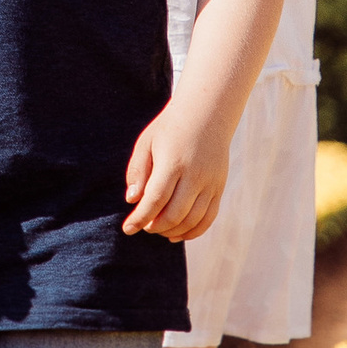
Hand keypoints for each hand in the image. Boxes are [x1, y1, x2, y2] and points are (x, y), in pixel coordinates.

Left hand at [122, 111, 227, 240]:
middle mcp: (195, 175)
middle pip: (174, 215)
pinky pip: (208, 218)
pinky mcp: (219, 188)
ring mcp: (211, 183)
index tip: (128, 229)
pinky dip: (192, 231)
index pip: (155, 200)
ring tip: (157, 228)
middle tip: (143, 225)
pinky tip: (176, 234)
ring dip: (172, 231)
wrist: (207, 113)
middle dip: (154, 226)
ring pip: (192, 220)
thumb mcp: (147, 143)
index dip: (140, 218)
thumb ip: (137, 171)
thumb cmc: (170, 129)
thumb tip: (133, 201)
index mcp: (173, 162)